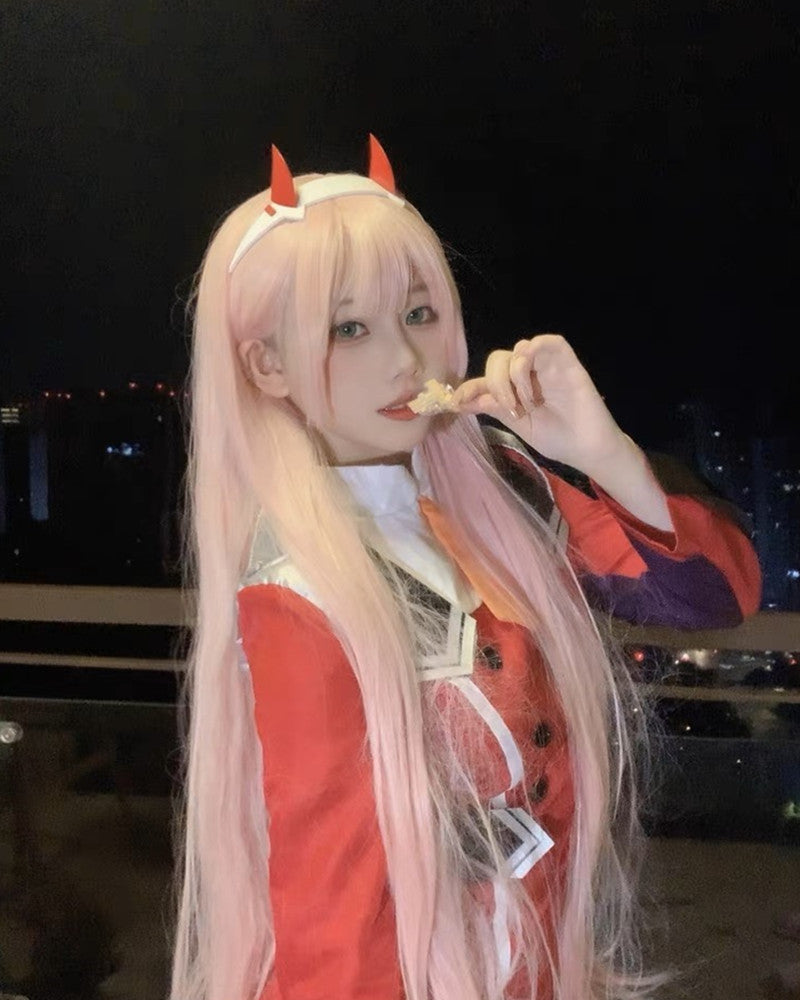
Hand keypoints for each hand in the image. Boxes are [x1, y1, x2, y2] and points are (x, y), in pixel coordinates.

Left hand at [451, 334, 628, 477]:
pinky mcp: (568, 363)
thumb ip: (495, 408)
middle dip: (496, 383)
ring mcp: (548, 366)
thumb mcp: (519, 425)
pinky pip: (551, 342)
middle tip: (510, 408)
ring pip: (520, 348)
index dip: (469, 386)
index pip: (487, 378)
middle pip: (499, 359)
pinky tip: (534, 378)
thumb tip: (463, 401)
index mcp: (516, 388)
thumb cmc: (557, 439)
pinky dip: (534, 352)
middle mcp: (529, 374)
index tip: (456, 403)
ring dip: (515, 374)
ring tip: (528, 402)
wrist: (587, 450)